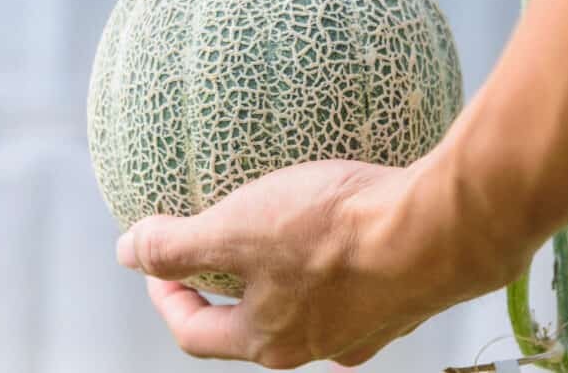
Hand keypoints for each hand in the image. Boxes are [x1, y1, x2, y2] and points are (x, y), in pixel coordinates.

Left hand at [115, 157, 524, 367]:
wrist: (438, 231)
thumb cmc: (333, 233)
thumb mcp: (237, 231)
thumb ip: (178, 247)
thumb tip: (129, 252)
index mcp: (268, 340)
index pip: (196, 334)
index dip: (167, 299)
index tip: (157, 266)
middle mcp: (316, 347)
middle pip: (253, 323)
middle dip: (229, 286)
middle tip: (218, 246)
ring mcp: (366, 326)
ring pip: (307, 303)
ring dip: (284, 271)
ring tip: (282, 225)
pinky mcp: (404, 295)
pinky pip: (356, 279)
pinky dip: (335, 257)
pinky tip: (346, 220)